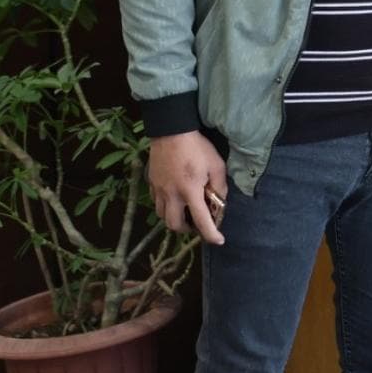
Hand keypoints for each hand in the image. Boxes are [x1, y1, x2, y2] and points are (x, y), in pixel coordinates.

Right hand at [148, 131, 227, 245]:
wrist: (171, 131)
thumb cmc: (197, 148)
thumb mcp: (217, 166)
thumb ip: (219, 187)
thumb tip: (219, 202)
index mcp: (190, 191)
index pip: (201, 220)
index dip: (210, 234)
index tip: (218, 241)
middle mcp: (171, 194)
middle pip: (174, 224)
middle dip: (187, 229)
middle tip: (198, 224)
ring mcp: (158, 189)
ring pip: (162, 216)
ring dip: (175, 219)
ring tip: (186, 212)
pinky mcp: (151, 183)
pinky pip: (156, 203)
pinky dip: (166, 207)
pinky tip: (175, 199)